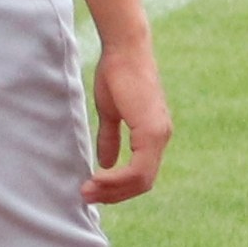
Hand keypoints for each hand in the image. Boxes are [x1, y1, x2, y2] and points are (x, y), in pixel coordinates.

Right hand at [86, 37, 170, 203]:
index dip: (118, 186)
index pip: (141, 174)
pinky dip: (117, 178)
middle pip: (143, 183)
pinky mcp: (152, 131)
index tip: (92, 188)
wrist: (124, 50)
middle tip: (86, 196)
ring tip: (88, 190)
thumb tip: (105, 162)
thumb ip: (110, 137)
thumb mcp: (110, 112)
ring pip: (141, 179)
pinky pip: (138, 168)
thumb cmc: (116, 74)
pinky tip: (98, 177)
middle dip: (114, 194)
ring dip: (113, 190)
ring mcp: (159, 135)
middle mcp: (161, 137)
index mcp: (153, 134)